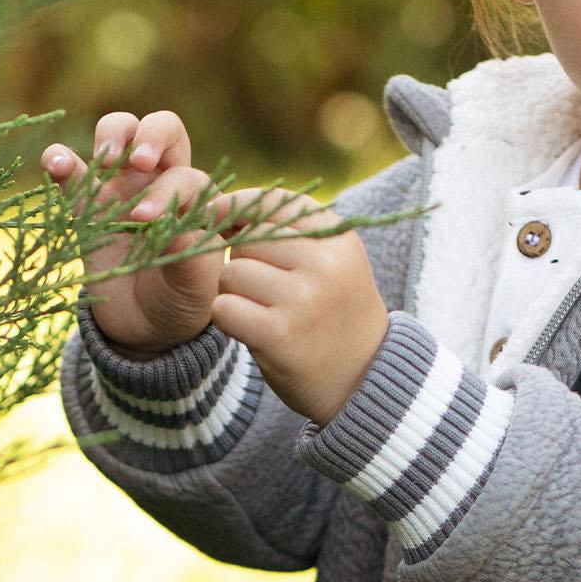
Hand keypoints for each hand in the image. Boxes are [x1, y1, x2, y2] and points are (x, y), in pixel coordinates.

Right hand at [42, 110, 224, 356]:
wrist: (146, 327)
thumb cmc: (182, 302)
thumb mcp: (194, 291)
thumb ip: (192, 263)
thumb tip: (176, 232)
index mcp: (196, 201)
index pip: (187, 174)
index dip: (168, 190)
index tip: (147, 220)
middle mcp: (162, 184)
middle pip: (163, 129)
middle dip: (151, 135)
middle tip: (137, 163)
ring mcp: (122, 188)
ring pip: (121, 132)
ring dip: (113, 134)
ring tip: (103, 161)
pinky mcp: (85, 203)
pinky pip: (71, 168)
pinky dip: (60, 158)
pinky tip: (57, 164)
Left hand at [207, 185, 391, 425]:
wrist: (362, 380)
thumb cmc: (333, 313)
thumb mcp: (330, 262)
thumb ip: (286, 231)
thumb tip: (217, 210)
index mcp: (339, 239)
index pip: (274, 201)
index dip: (239, 206)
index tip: (220, 217)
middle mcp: (325, 264)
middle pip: (246, 239)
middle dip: (242, 259)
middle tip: (267, 290)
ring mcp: (302, 300)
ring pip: (230, 274)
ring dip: (234, 293)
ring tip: (266, 312)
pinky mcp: (278, 335)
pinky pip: (223, 308)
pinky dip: (229, 320)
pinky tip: (254, 331)